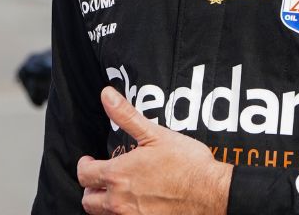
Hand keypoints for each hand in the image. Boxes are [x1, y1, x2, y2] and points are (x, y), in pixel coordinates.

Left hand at [77, 87, 231, 214]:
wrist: (213, 193)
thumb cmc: (187, 164)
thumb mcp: (155, 134)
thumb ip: (126, 115)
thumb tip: (107, 95)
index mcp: (118, 175)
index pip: (85, 174)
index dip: (85, 166)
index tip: (89, 161)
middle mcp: (120, 201)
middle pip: (89, 201)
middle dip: (91, 188)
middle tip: (100, 180)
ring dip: (104, 204)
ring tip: (116, 192)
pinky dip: (123, 214)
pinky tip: (135, 206)